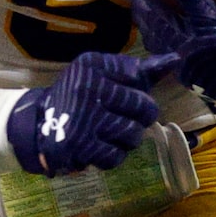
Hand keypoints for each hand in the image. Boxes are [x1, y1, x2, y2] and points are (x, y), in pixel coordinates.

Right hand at [5, 53, 167, 175]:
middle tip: (120, 120)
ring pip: (133, 134)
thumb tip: (175, 59)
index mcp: (92, 65)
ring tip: (107, 134)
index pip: (140, 77)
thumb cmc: (81, 99)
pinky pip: (116, 156)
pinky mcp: (80, 145)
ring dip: (126, 140)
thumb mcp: (103, 76)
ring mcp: (84, 117)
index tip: (119, 97)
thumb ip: (139, 70)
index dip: (138, 93)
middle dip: (139, 119)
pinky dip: (110, 157)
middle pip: (144, 108)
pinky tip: (97, 148)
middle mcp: (87, 88)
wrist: (39, 127)